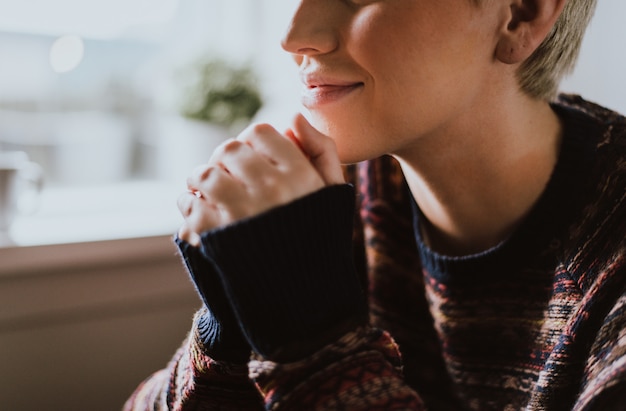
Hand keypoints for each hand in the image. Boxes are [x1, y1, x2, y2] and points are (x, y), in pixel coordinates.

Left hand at [178, 114, 343, 244]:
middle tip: (227, 174)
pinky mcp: (215, 235)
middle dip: (225, 159)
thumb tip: (293, 116)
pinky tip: (201, 213)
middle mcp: (271, 189)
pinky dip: (189, 204)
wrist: (303, 298)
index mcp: (301, 176)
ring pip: (204, 173)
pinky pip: (189, 203)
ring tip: (209, 191)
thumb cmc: (319, 240)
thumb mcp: (334, 195)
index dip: (252, 142)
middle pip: (230, 149)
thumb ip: (322, 150)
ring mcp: (241, 212)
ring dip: (202, 179)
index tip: (253, 159)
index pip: (261, 133)